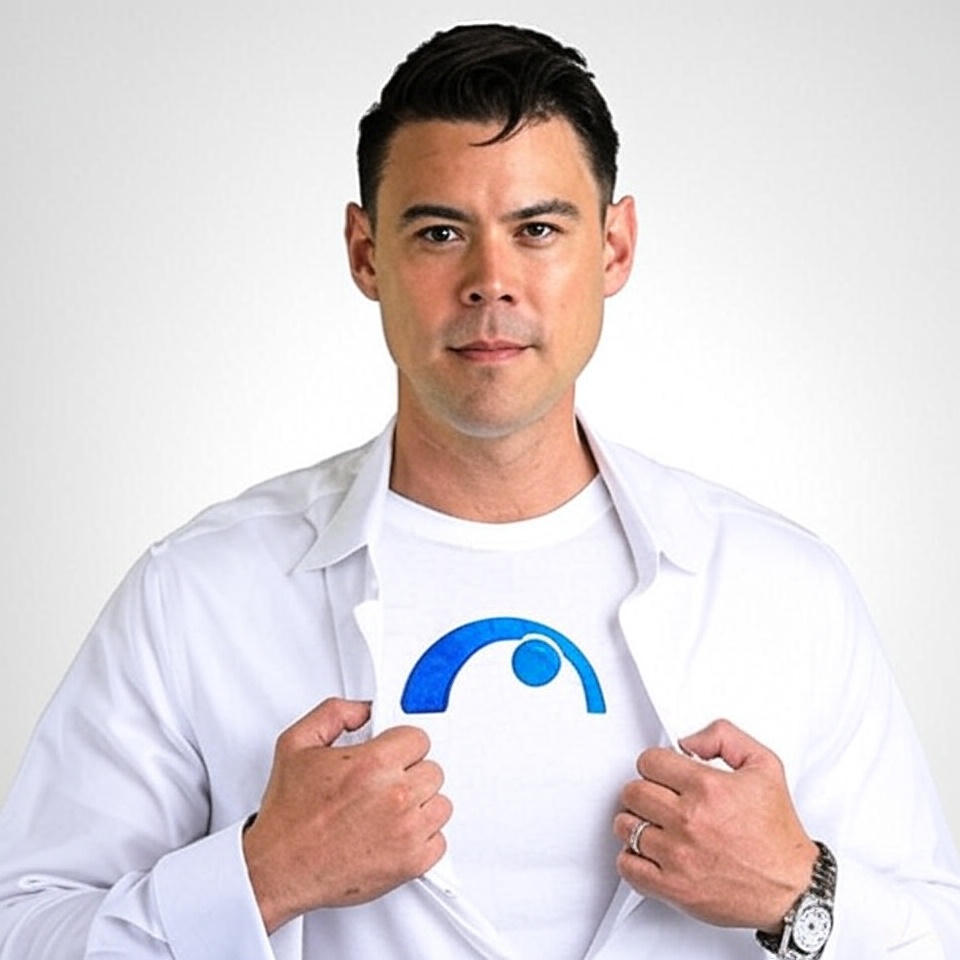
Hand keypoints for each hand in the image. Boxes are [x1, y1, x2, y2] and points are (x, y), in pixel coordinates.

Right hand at [242, 698, 451, 933]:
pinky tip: (397, 834)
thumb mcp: (297, 743)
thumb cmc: (287, 816)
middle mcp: (395, 796)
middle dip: (410, 774)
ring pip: (440, 804)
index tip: (390, 756)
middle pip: (433, 770)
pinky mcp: (410, 863)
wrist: (278, 868)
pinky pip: (439, 841)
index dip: (401, 746)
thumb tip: (365, 709)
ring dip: (420, 806)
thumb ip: (335, 713)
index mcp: (373, 764)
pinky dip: (422, 840)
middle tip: (384, 785)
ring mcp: (406, 831)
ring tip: (390, 810)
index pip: (419, 739)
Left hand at [613, 718, 817, 932]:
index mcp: (707, 788)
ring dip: (635, 822)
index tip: (662, 772)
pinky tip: (648, 852)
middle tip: (657, 797)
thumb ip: (724, 737)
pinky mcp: (673, 888)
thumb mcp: (764, 765)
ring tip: (653, 824)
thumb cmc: (777, 834)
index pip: (649, 761)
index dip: (655, 763)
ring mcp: (678, 856)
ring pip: (625, 826)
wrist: (791, 889)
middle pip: (633, 792)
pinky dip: (631, 858)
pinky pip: (628, 866)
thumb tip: (688, 741)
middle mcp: (689, 821)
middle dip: (643, 790)